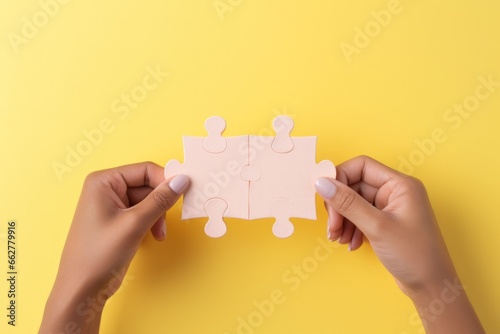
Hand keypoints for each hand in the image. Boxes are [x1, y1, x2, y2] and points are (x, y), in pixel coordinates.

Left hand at [40, 162, 188, 333]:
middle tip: (168, 220)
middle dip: (161, 203)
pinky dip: (152, 222)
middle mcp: (106, 189)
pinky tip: (153, 236)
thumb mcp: (134, 224)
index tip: (184, 193)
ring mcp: (112, 205)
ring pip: (148, 200)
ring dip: (158, 215)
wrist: (82, 289)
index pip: (144, 170)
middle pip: (148, 185)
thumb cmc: (98, 255)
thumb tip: (182, 180)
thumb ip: (160, 200)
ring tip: (158, 233)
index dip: (165, 180)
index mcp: (103, 182)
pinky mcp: (118, 220)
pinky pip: (143, 212)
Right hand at [315, 155, 483, 332]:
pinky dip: (350, 227)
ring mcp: (389, 207)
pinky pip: (359, 216)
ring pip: (354, 202)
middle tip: (332, 226)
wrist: (431, 287)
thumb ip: (347, 203)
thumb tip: (321, 183)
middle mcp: (395, 191)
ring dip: (342, 219)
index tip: (324, 195)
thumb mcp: (377, 227)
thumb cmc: (414, 255)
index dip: (339, 177)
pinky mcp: (384, 221)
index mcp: (400, 184)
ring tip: (338, 238)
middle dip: (339, 205)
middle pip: (354, 185)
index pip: (361, 166)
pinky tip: (350, 243)